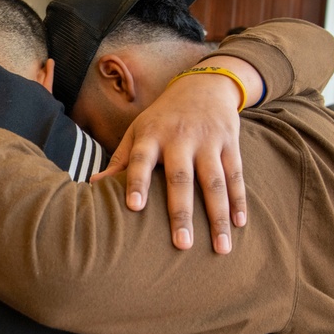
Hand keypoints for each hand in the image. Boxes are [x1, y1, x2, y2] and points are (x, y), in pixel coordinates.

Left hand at [92, 69, 246, 253]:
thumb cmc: (162, 118)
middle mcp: (180, 137)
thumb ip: (120, 160)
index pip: (140, 160)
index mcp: (151, 135)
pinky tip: (240, 225)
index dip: (136, 182)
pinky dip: (239, 200)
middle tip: (182, 245)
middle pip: (180, 178)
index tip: (133, 207)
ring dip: (218, 216)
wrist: (203, 85)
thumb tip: (93, 184)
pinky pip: (236, 175)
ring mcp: (207, 140)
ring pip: (214, 182)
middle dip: (182, 212)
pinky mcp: (230, 143)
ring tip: (220, 248)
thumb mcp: (138, 131)